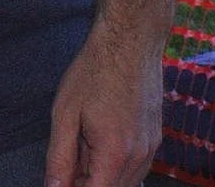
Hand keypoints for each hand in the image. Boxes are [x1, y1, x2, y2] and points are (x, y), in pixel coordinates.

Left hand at [43, 20, 164, 186]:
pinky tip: (99, 138)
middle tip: (70, 155)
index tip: (62, 177)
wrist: (130, 41)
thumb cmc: (96, 71)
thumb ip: (59, 158)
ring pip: (125, 181)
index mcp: (115, 153)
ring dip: (101, 174)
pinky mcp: (155, 139)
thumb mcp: (65, 114)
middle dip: (86, 181)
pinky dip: (116, 164)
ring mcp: (151, 148)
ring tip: (83, 142)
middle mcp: (139, 156)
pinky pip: (135, 167)